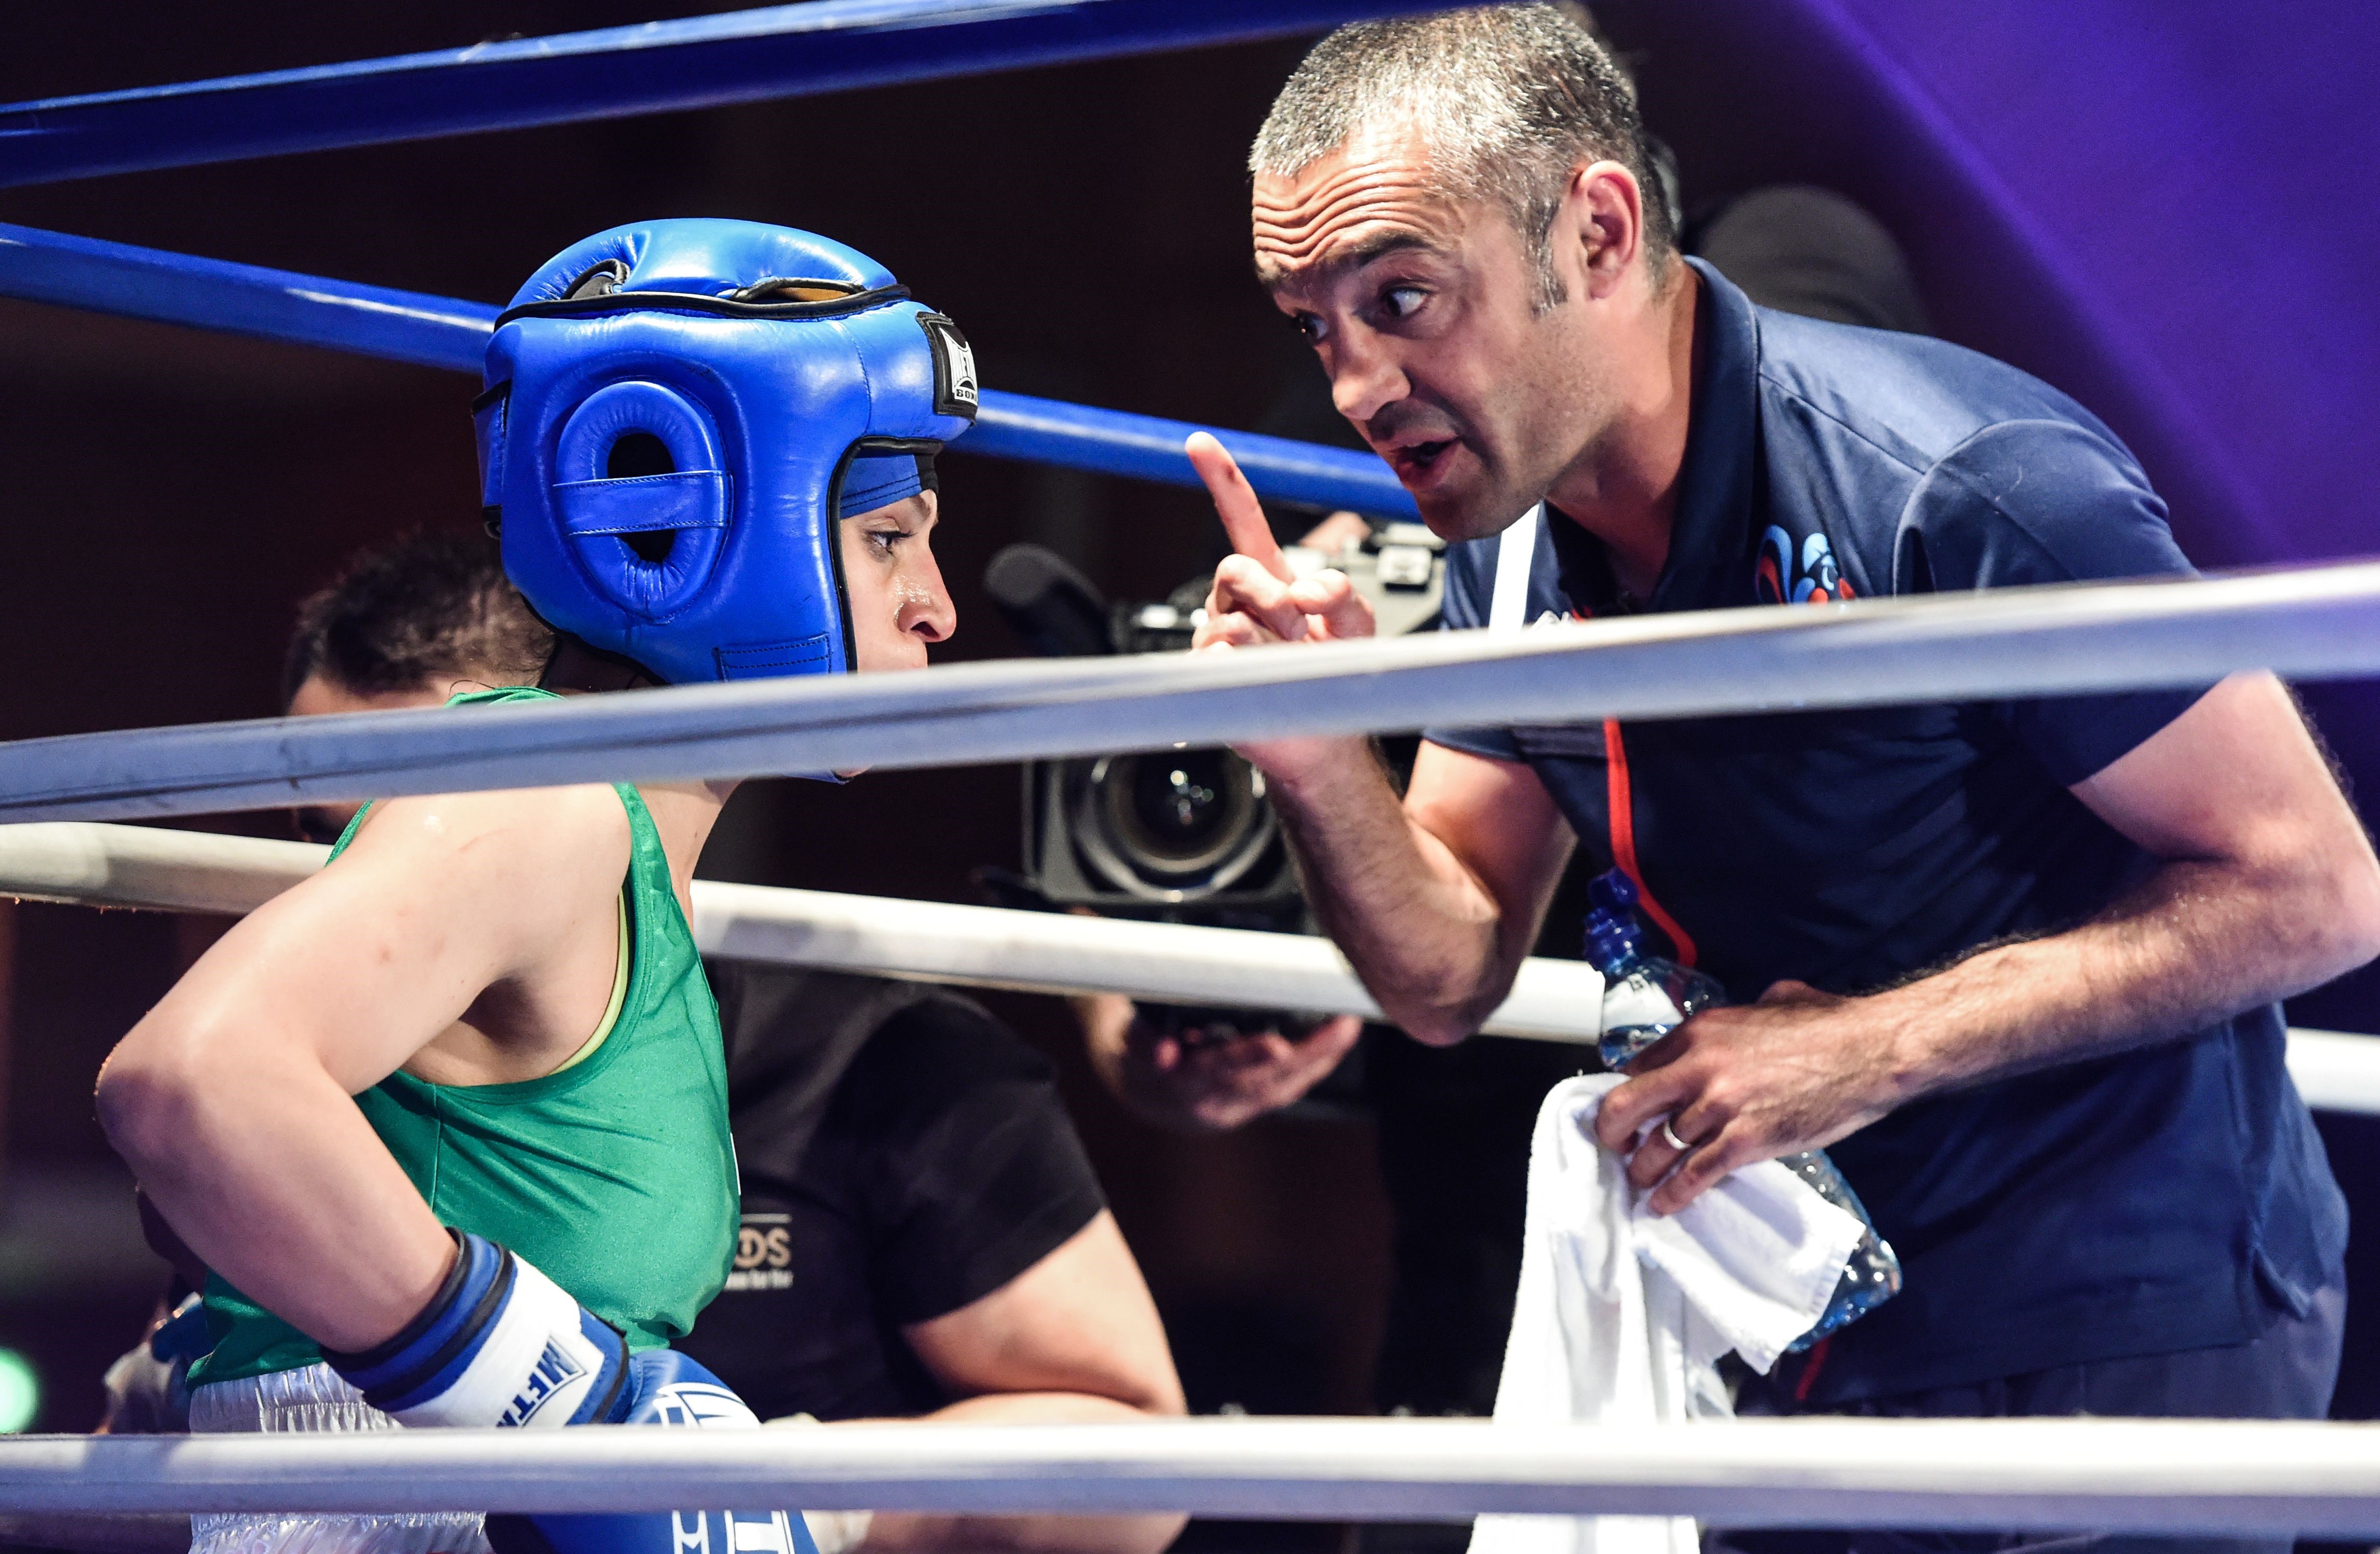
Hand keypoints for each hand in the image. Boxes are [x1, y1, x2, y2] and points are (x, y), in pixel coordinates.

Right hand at [1084, 993, 1364, 1131]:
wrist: (1138, 1087)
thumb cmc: (1131, 1041)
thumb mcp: (1110, 1010)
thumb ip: (1100, 965)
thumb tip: (1076, 921)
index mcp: (1159, 1080)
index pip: (1176, 1073)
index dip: (1179, 1064)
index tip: (1178, 1053)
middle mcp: (1197, 1101)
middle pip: (1231, 1084)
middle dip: (1258, 1061)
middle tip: (1282, 1042)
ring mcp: (1229, 1105)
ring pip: (1272, 1087)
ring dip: (1308, 1059)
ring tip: (1340, 1027)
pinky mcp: (1255, 1100)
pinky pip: (1288, 1086)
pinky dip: (1316, 1062)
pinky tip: (1341, 1036)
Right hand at [1185, 434, 1376, 780]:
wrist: (1326, 734)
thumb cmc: (1336, 673)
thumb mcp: (1356, 622)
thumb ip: (1340, 591)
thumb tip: (1304, 589)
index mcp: (1271, 577)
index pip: (1242, 519)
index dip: (1222, 480)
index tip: (1199, 443)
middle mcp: (1236, 602)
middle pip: (1233, 567)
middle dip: (1271, 595)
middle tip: (1299, 627)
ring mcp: (1217, 637)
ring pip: (1230, 618)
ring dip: (1272, 638)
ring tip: (1292, 660)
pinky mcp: (1206, 674)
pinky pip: (1218, 655)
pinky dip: (1252, 666)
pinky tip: (1265, 679)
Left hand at [1591, 980, 1905, 1214]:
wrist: (1872, 1052)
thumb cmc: (1829, 1025)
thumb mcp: (1772, 1004)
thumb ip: (1743, 1015)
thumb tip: (1745, 1019)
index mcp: (1700, 1031)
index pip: (1637, 1064)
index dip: (1628, 1091)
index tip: (1628, 1111)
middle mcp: (1698, 1067)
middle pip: (1627, 1105)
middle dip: (1611, 1132)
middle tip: (1613, 1148)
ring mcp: (1720, 1107)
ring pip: (1658, 1148)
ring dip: (1642, 1171)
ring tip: (1639, 1183)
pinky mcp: (1746, 1141)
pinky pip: (1694, 1175)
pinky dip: (1674, 1195)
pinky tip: (1663, 1206)